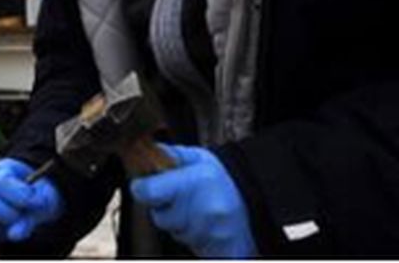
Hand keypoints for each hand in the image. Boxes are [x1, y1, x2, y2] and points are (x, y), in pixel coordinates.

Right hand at [0, 158, 62, 241]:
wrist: (33, 197)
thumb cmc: (38, 195)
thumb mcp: (45, 199)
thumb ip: (33, 214)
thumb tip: (15, 233)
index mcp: (3, 171)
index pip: (1, 181)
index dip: (19, 195)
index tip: (33, 202)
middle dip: (5, 214)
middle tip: (19, 218)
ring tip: (4, 228)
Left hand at [129, 144, 255, 258]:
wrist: (256, 203)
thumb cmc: (222, 179)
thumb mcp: (198, 157)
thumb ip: (170, 154)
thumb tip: (147, 151)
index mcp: (193, 183)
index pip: (146, 192)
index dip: (142, 187)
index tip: (147, 183)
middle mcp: (200, 210)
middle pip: (158, 215)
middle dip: (163, 206)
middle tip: (180, 195)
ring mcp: (206, 232)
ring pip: (171, 229)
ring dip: (177, 220)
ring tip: (196, 207)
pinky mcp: (212, 248)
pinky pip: (185, 241)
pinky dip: (188, 232)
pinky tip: (201, 222)